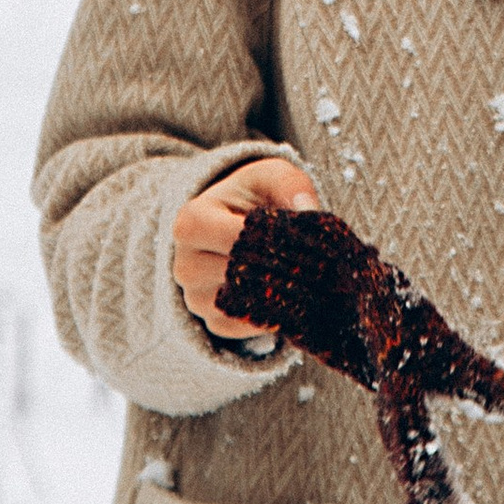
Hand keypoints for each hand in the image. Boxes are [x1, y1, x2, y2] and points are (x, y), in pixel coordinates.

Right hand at [173, 156, 320, 338]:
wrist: (234, 226)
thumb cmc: (253, 198)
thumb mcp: (270, 176)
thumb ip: (290, 184)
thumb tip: (308, 210)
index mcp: (191, 222)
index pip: (237, 238)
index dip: (276, 240)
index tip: (309, 239)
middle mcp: (184, 264)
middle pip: (240, 275)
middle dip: (281, 270)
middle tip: (319, 266)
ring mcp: (194, 297)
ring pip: (242, 304)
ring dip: (277, 296)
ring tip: (306, 280)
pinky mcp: (211, 321)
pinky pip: (245, 326)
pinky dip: (270, 315)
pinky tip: (289, 297)